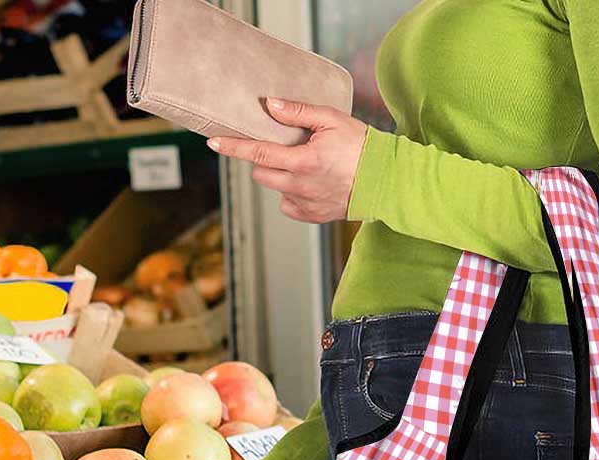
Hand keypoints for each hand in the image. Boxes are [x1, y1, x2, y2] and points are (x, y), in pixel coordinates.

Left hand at [206, 97, 367, 222]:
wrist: (385, 181)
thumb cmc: (361, 146)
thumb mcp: (331, 119)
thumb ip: (297, 112)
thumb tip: (269, 105)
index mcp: (303, 161)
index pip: (258, 153)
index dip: (233, 147)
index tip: (214, 143)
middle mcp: (300, 186)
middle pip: (261, 173)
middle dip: (262, 159)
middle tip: (281, 147)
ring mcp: (305, 204)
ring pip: (275, 188)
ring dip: (279, 175)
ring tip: (302, 164)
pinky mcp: (312, 216)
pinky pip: (288, 205)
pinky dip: (292, 193)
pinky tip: (309, 183)